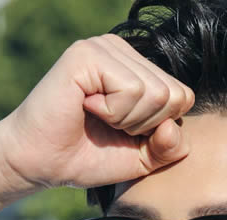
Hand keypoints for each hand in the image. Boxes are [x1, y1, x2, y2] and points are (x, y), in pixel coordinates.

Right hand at [0, 34, 194, 190]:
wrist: (44, 164)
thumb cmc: (89, 157)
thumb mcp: (142, 159)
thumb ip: (170, 147)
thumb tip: (173, 126)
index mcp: (138, 68)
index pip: (183, 96)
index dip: (159, 128)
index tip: (125, 132)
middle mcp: (123, 51)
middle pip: (173, 95)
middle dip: (145, 126)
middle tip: (110, 126)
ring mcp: (105, 47)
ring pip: (155, 92)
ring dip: (127, 120)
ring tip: (98, 117)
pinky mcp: (88, 54)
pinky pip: (131, 89)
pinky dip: (113, 112)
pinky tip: (87, 107)